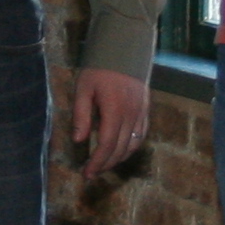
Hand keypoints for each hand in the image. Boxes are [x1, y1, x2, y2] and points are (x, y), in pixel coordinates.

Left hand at [72, 68, 150, 183]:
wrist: (124, 50)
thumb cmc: (99, 69)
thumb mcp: (83, 88)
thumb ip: (81, 115)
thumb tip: (79, 141)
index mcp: (114, 109)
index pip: (106, 144)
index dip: (97, 162)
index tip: (86, 173)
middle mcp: (131, 114)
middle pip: (120, 148)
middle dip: (105, 164)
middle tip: (91, 174)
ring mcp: (141, 113)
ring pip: (133, 145)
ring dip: (118, 159)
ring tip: (104, 166)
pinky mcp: (146, 110)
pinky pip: (141, 135)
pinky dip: (131, 148)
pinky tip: (120, 153)